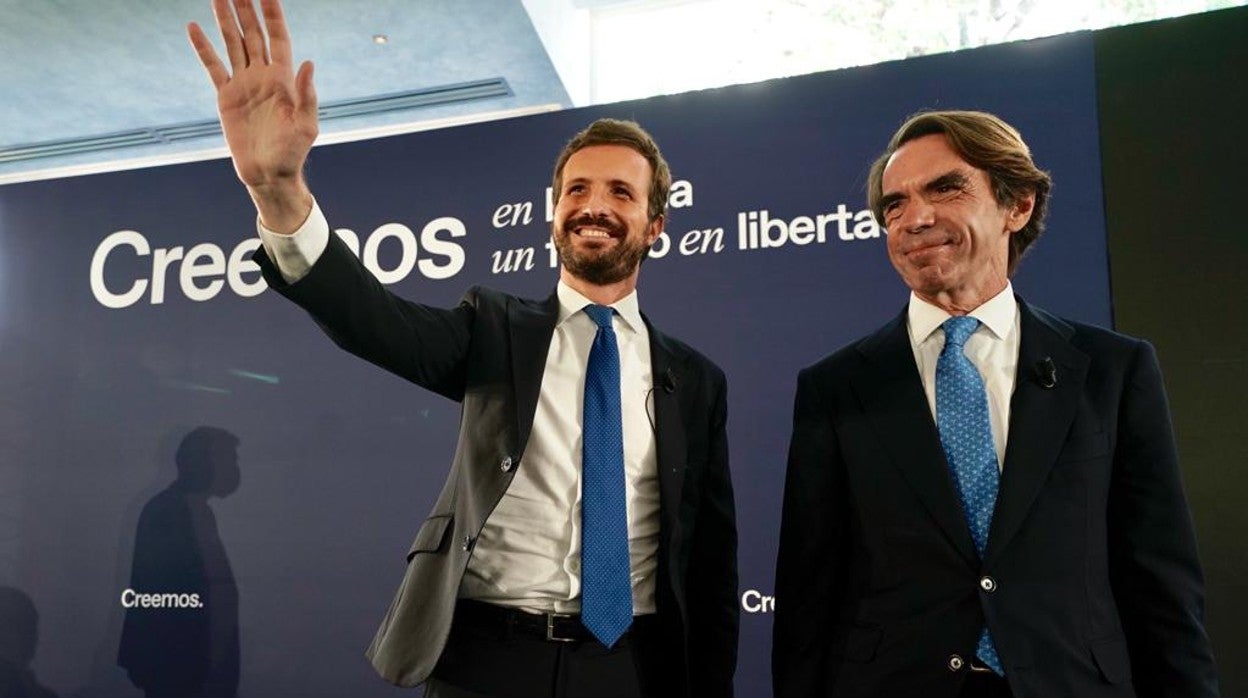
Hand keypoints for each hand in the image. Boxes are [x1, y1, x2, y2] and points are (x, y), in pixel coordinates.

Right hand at [188, 0, 315, 232]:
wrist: (269, 174)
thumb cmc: (292, 153)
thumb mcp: (306, 125)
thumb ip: (306, 95)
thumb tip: (307, 63)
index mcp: (283, 79)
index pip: (278, 37)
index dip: (273, 14)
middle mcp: (263, 76)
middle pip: (253, 34)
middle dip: (246, 9)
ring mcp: (243, 84)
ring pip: (232, 43)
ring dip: (225, 20)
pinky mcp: (226, 96)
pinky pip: (213, 66)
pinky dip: (203, 47)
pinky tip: (194, 28)